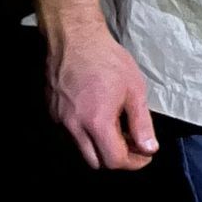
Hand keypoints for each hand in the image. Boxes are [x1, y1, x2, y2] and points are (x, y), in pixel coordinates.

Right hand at [47, 27, 158, 169]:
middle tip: (132, 143)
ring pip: (81, 149)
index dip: (134, 162)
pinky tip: (98, 115)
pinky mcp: (51, 112)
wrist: (74, 38)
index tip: (145, 154)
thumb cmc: (108, 60)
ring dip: (100, 146)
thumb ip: (142, 123)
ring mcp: (59, 120)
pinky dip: (86, 133)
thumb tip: (150, 149)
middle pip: (96, 162)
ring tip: (117, 127)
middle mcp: (74, 127)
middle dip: (116, 158)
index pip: (114, 160)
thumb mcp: (134, 90)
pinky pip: (70, 134)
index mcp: (96, 122)